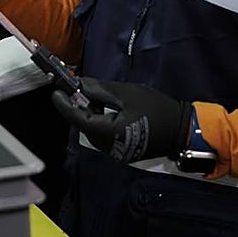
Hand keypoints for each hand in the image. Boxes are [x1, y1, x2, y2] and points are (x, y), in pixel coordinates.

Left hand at [52, 78, 191, 163]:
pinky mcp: (121, 152)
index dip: (65, 105)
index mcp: (110, 133)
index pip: (79, 119)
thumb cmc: (156, 109)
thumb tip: (79, 84)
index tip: (56, 92)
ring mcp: (115, 152)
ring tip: (91, 96)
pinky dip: (99, 122)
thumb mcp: (127, 94)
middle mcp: (109, 147)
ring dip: (89, 114)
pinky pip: (103, 136)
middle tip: (75, 89)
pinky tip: (103, 109)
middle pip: (85, 126)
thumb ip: (100, 90)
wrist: (181, 130)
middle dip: (78, 107)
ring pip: (93, 132)